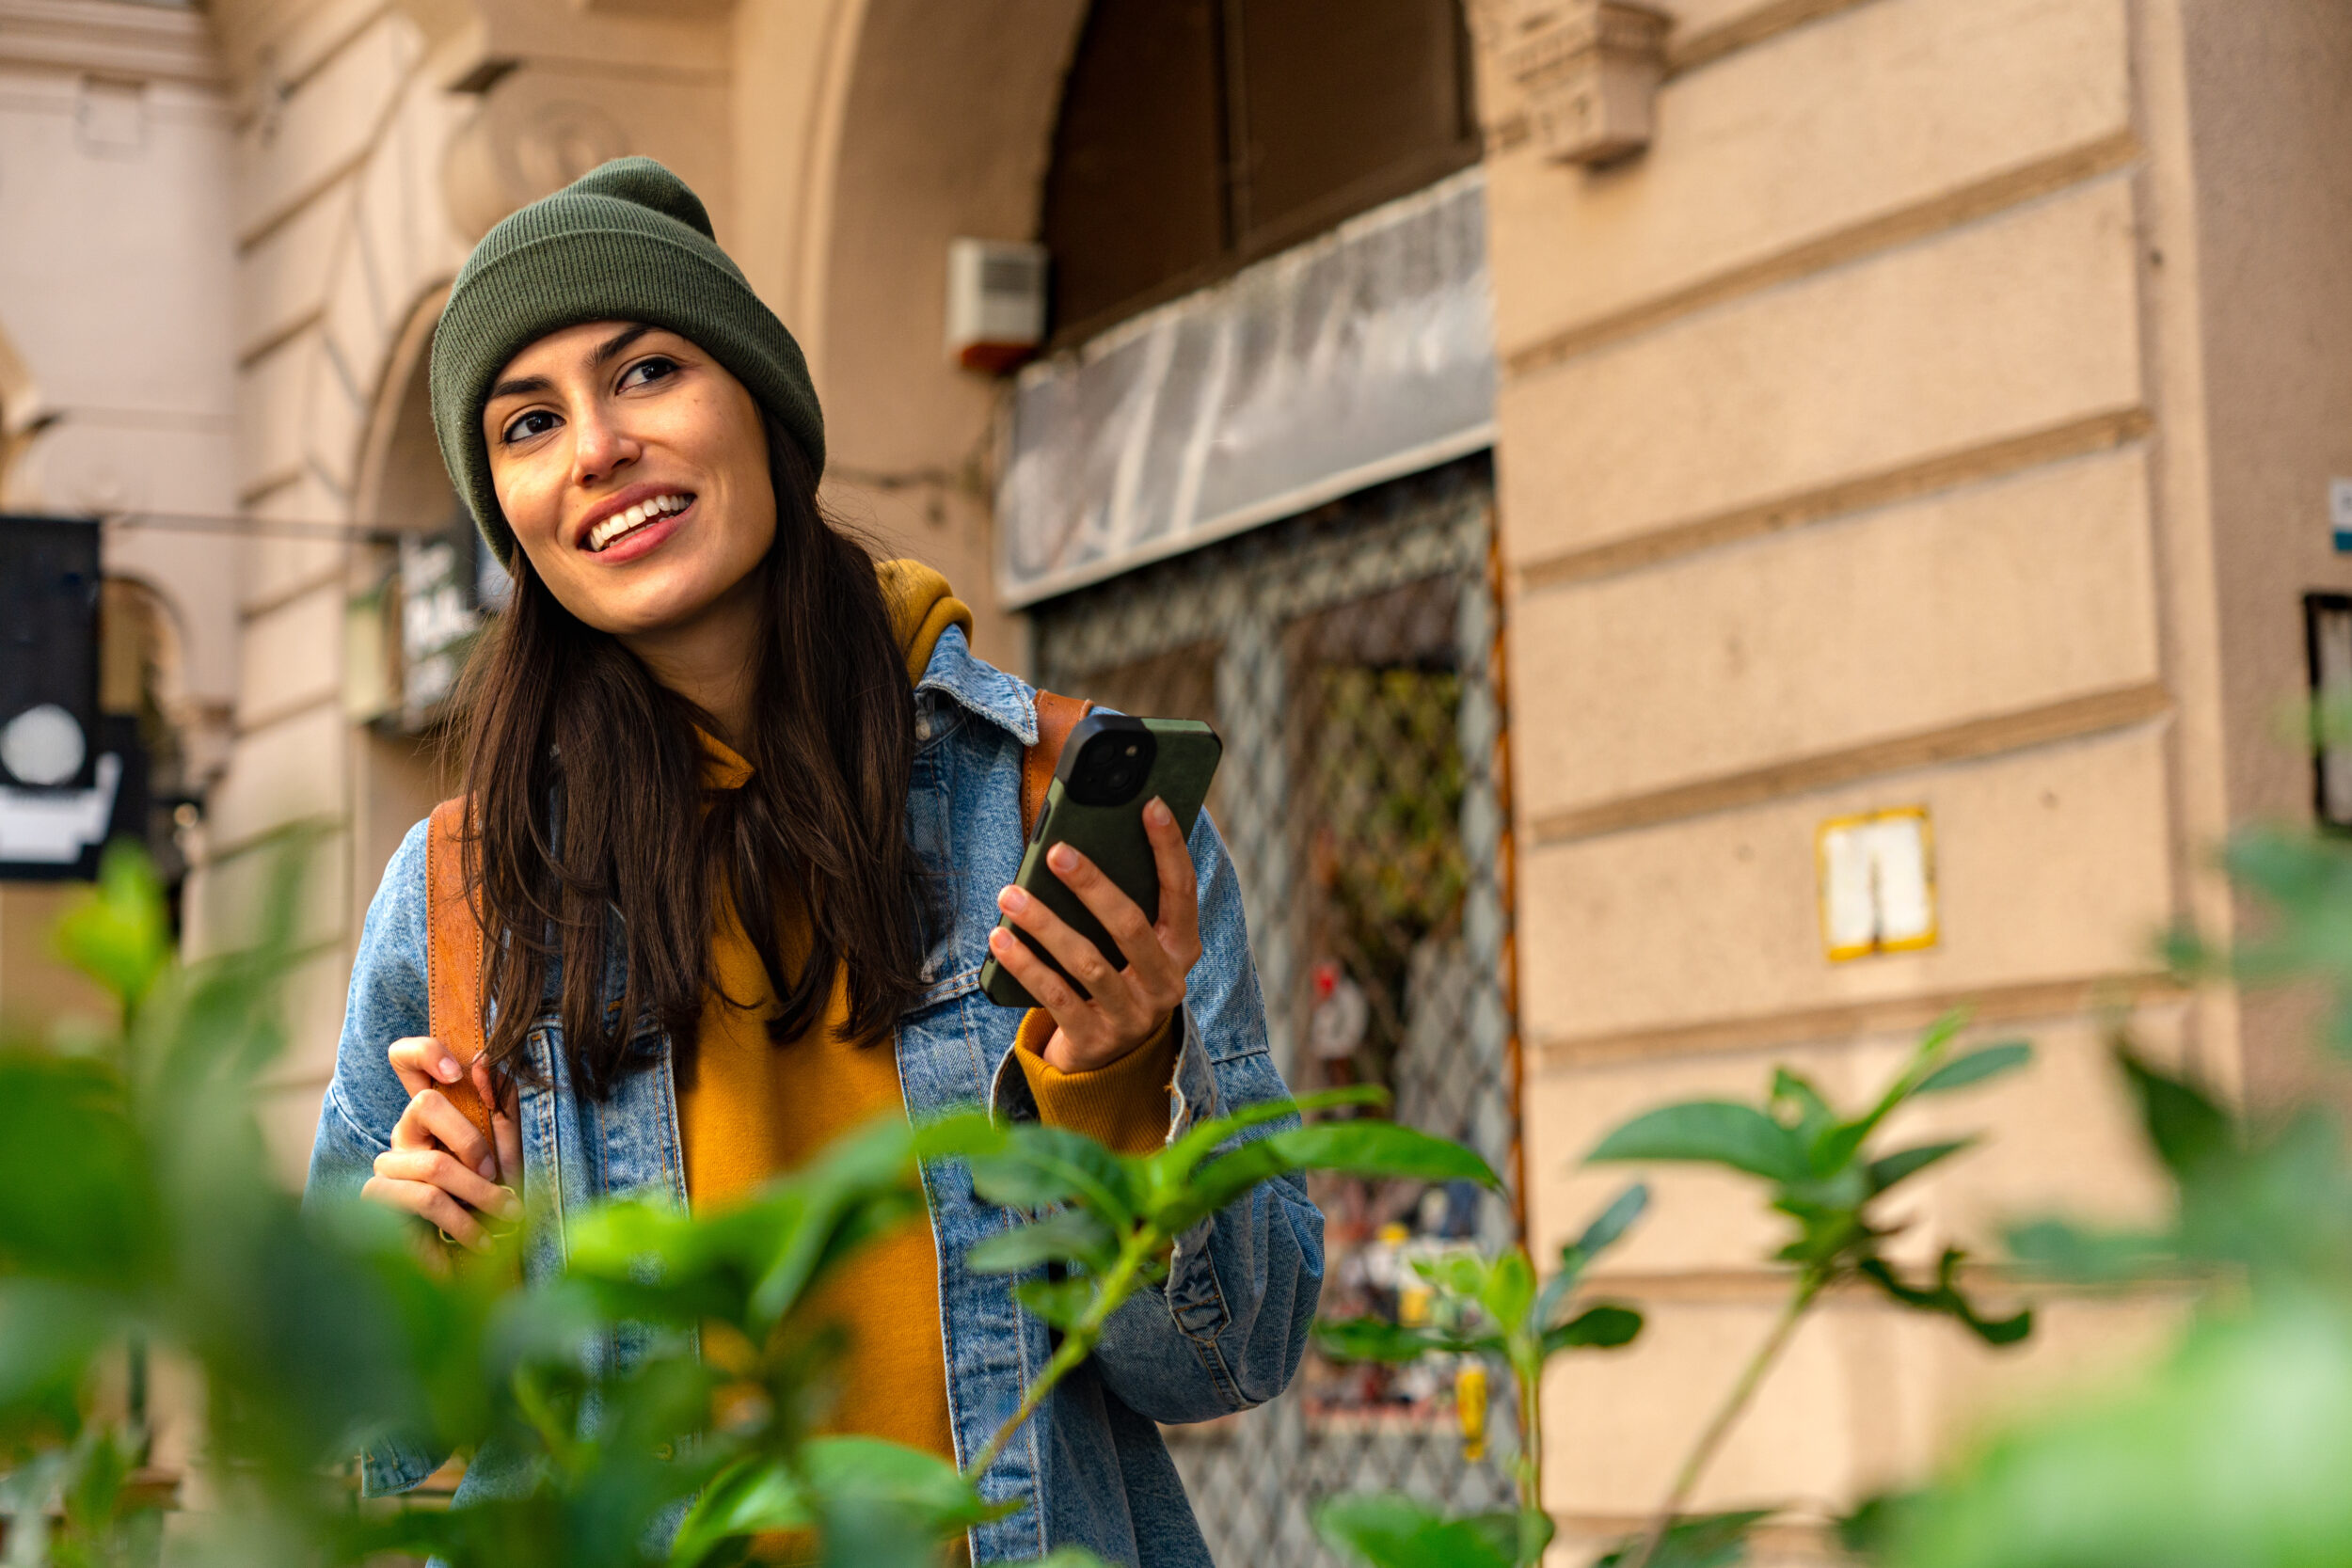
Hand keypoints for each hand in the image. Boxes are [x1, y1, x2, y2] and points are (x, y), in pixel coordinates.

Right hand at [359, 1035, 521, 1251]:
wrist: (477, 1259)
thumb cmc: (493, 1195)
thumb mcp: (508, 1146)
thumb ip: (500, 1104)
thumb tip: (483, 1061)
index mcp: (432, 1112)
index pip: (404, 1058)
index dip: (423, 1052)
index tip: (456, 1071)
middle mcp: (405, 1133)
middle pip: (425, 1105)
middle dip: (473, 1141)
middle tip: (501, 1177)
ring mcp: (387, 1166)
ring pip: (433, 1164)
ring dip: (478, 1195)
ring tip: (505, 1218)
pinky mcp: (378, 1200)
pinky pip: (421, 1202)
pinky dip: (460, 1226)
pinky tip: (477, 1246)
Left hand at [989, 797, 1202, 1073]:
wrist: (1109, 1058)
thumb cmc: (1116, 976)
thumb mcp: (1133, 944)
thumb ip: (1122, 902)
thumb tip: (1081, 843)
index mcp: (1182, 948)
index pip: (1182, 890)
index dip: (1169, 847)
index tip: (1151, 804)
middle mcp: (1166, 983)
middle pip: (1129, 925)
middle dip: (1092, 885)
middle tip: (1056, 852)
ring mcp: (1132, 1015)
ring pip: (1087, 962)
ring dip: (1045, 924)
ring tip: (1010, 895)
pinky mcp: (1095, 1039)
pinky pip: (1056, 996)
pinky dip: (1025, 965)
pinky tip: (1001, 939)